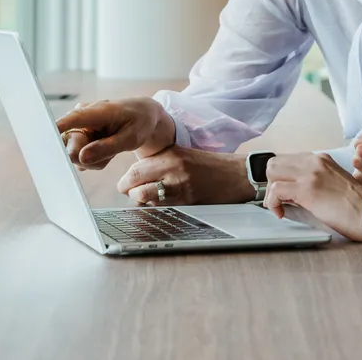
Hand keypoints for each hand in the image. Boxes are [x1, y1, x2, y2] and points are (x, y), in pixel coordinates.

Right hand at [55, 98, 174, 170]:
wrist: (144, 116)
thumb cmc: (140, 122)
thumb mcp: (131, 138)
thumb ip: (108, 148)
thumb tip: (81, 158)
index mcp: (95, 112)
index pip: (69, 120)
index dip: (53, 131)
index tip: (42, 144)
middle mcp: (81, 118)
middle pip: (70, 147)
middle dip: (87, 158)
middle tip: (109, 155)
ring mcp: (79, 128)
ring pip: (75, 156)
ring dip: (94, 160)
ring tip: (112, 149)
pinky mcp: (79, 138)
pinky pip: (80, 158)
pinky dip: (95, 160)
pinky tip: (107, 151)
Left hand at [116, 147, 253, 205]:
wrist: (235, 174)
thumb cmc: (209, 165)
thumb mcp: (182, 154)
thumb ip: (159, 160)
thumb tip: (135, 173)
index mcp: (170, 155)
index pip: (134, 170)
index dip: (125, 181)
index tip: (126, 184)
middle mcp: (173, 169)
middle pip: (135, 185)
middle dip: (129, 192)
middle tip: (132, 193)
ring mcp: (180, 187)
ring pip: (145, 199)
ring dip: (143, 201)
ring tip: (149, 198)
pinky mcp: (187, 202)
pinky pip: (161, 208)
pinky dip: (157, 208)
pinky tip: (163, 203)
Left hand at [263, 154, 361, 241]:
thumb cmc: (356, 205)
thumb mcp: (334, 183)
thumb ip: (315, 180)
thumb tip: (291, 192)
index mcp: (322, 159)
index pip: (287, 160)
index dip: (281, 179)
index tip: (284, 195)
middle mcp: (314, 161)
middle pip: (274, 163)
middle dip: (271, 183)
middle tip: (280, 201)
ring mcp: (310, 173)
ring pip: (271, 172)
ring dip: (270, 193)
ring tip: (280, 207)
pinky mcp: (307, 189)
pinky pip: (275, 191)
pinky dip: (273, 204)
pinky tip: (282, 214)